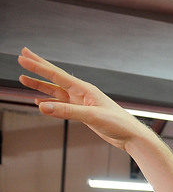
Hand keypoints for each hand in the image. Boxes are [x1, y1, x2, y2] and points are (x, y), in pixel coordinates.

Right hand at [17, 48, 149, 151]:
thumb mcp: (92, 116)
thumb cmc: (118, 123)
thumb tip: (42, 106)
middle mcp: (81, 93)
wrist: (131, 136)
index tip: (23, 57)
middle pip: (54, 78)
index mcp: (85, 89)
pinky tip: (39, 101)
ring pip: (55, 92)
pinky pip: (61, 105)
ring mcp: (81, 103)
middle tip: (22, 56)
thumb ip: (67, 111)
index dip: (38, 66)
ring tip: (23, 79)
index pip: (56, 75)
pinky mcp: (82, 113)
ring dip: (39, 86)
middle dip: (37, 68)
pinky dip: (49, 102)